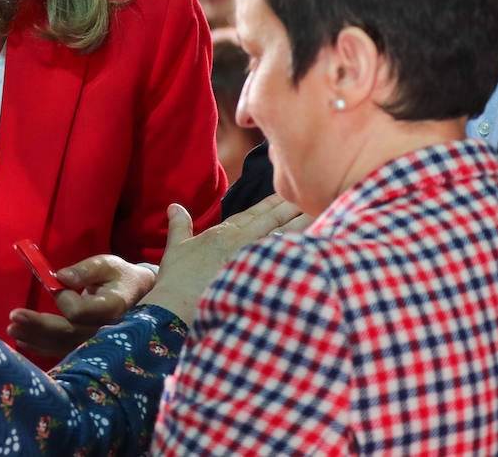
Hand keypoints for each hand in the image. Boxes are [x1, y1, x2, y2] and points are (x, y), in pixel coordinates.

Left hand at [7, 255, 157, 358]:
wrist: (141, 298)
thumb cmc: (121, 277)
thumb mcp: (108, 264)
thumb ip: (86, 270)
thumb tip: (61, 277)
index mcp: (112, 309)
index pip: (78, 312)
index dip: (63, 298)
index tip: (58, 282)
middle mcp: (106, 332)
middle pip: (66, 333)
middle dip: (38, 326)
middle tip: (13, 317)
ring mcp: (98, 344)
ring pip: (62, 345)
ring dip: (35, 338)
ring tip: (12, 328)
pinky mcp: (89, 349)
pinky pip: (64, 350)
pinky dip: (42, 346)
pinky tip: (23, 340)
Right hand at [141, 195, 306, 325]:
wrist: (176, 306)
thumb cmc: (176, 280)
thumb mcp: (176, 247)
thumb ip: (180, 224)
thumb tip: (174, 206)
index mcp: (226, 233)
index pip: (256, 213)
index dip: (274, 202)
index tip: (289, 192)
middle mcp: (242, 241)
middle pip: (275, 219)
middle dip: (294, 206)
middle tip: (317, 190)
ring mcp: (252, 258)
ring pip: (285, 235)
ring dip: (303, 222)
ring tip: (323, 210)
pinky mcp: (259, 277)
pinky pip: (285, 258)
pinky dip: (300, 248)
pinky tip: (317, 243)